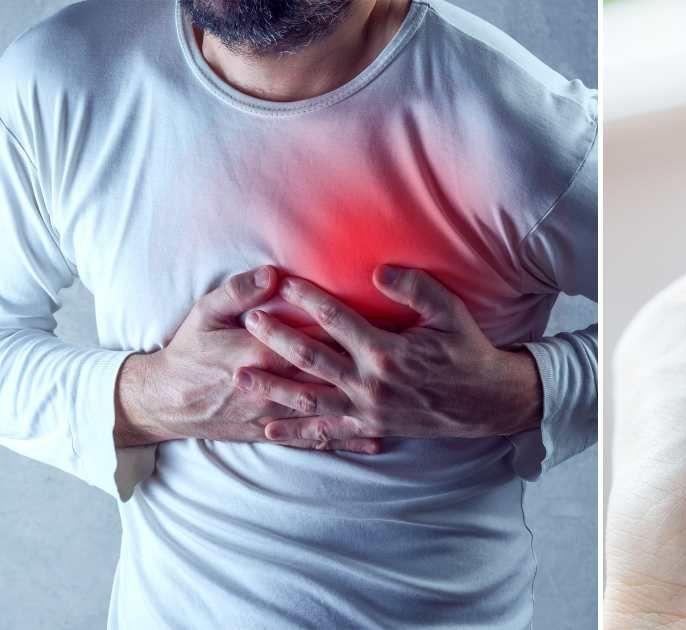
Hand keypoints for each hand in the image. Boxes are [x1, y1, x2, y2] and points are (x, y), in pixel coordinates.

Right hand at [114, 266, 381, 453]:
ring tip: (403, 402)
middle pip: (330, 376)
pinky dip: (346, 440)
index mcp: (261, 354)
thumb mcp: (205, 314)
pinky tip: (376, 440)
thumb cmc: (188, 351)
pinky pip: (315, 439)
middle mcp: (274, 388)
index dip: (348, 330)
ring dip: (364, 407)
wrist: (164, 402)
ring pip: (328, 410)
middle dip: (366, 370)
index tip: (383, 321)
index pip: (313, 338)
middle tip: (407, 362)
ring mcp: (275, 416)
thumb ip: (238, 292)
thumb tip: (272, 275)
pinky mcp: (272, 434)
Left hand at [237, 266, 541, 442]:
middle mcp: (371, 384)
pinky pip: (327, 433)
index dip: (307, 298)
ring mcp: (368, 410)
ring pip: (310, 399)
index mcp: (388, 352)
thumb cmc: (468, 352)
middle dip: (276, 338)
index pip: (337, 320)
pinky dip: (297, 433)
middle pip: (312, 358)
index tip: (282, 282)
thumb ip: (416, 288)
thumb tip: (379, 271)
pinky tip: (269, 430)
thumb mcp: (451, 314)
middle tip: (248, 322)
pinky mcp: (371, 428)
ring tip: (241, 376)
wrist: (487, 401)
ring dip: (273, 388)